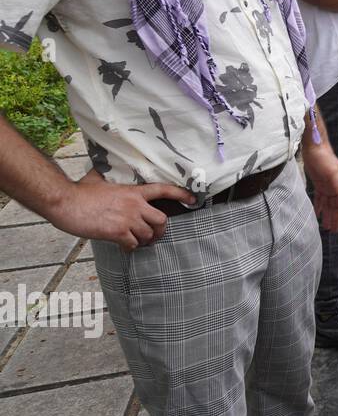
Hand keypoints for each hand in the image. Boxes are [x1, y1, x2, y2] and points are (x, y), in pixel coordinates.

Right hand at [50, 170, 193, 250]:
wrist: (66, 202)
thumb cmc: (79, 191)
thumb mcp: (99, 179)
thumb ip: (109, 177)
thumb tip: (103, 167)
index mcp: (133, 192)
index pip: (164, 190)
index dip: (181, 195)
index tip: (193, 200)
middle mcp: (135, 205)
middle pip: (161, 220)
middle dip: (160, 230)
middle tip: (154, 235)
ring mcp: (127, 219)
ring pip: (148, 235)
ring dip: (144, 241)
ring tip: (136, 241)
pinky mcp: (117, 232)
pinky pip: (133, 244)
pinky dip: (130, 248)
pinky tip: (123, 247)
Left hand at [303, 141, 337, 232]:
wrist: (314, 148)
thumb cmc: (324, 158)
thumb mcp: (333, 172)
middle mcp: (335, 188)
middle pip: (335, 207)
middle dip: (336, 219)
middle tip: (335, 231)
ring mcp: (327, 186)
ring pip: (328, 204)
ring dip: (328, 215)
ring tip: (326, 226)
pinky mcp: (319, 184)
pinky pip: (320, 199)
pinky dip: (319, 206)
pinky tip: (317, 213)